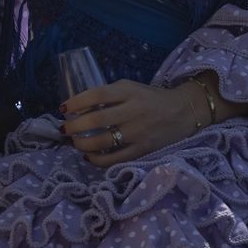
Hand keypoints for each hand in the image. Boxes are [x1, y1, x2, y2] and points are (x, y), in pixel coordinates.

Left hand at [60, 76, 210, 167]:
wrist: (184, 111)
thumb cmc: (151, 98)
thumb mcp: (130, 87)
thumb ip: (109, 95)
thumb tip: (80, 108)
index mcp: (128, 92)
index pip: (97, 95)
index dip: (76, 102)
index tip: (63, 109)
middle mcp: (133, 111)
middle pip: (96, 120)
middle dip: (74, 127)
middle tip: (64, 129)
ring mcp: (139, 132)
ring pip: (103, 142)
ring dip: (82, 144)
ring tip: (74, 142)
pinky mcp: (144, 150)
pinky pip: (116, 159)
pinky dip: (98, 160)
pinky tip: (89, 156)